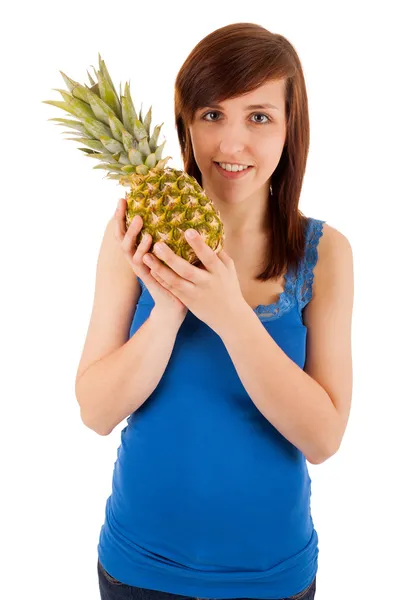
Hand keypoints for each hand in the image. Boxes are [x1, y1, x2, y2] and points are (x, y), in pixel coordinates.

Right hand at [114, 198, 187, 327]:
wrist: (174, 305)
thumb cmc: (175, 276)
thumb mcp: (172, 253)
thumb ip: (170, 237)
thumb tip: (182, 213)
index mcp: (140, 251)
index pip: (127, 230)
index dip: (123, 215)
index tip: (123, 197)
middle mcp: (136, 258)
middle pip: (120, 236)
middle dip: (120, 219)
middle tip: (122, 202)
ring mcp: (140, 268)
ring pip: (128, 249)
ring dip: (132, 233)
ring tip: (138, 218)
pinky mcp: (147, 277)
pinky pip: (140, 263)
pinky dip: (143, 251)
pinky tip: (149, 239)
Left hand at [143, 228, 247, 334]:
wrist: (229, 317)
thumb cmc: (229, 287)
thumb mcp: (229, 269)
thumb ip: (219, 254)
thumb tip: (209, 233)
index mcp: (218, 272)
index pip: (208, 256)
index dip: (198, 244)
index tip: (188, 231)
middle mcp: (206, 282)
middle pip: (186, 270)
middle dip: (171, 257)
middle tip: (158, 245)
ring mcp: (195, 293)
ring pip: (175, 281)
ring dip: (159, 268)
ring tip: (146, 256)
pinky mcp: (187, 301)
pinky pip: (172, 289)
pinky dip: (161, 279)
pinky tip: (151, 270)